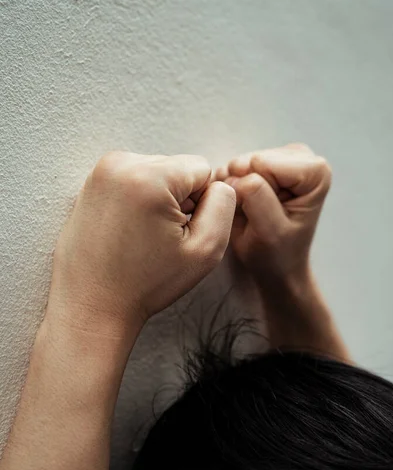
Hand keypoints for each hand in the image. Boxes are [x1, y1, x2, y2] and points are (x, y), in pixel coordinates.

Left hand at [48, 151, 235, 338]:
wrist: (92, 305)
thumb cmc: (146, 283)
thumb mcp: (206, 249)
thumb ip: (225, 204)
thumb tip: (217, 182)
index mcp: (149, 177)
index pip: (203, 168)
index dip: (202, 203)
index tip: (179, 232)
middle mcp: (120, 164)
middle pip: (177, 167)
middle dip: (178, 198)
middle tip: (159, 237)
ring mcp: (101, 171)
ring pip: (156, 171)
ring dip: (158, 198)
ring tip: (142, 235)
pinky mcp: (91, 182)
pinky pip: (134, 178)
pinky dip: (139, 198)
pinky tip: (128, 229)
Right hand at [215, 143, 331, 284]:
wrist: (275, 265)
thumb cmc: (277, 253)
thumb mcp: (269, 231)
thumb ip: (257, 197)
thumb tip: (238, 174)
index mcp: (315, 172)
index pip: (265, 163)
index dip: (256, 190)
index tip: (265, 214)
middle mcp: (303, 158)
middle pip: (253, 159)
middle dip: (245, 187)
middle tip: (254, 213)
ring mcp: (283, 158)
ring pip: (240, 162)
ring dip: (237, 188)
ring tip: (249, 211)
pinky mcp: (264, 162)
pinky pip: (233, 167)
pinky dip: (232, 186)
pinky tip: (243, 205)